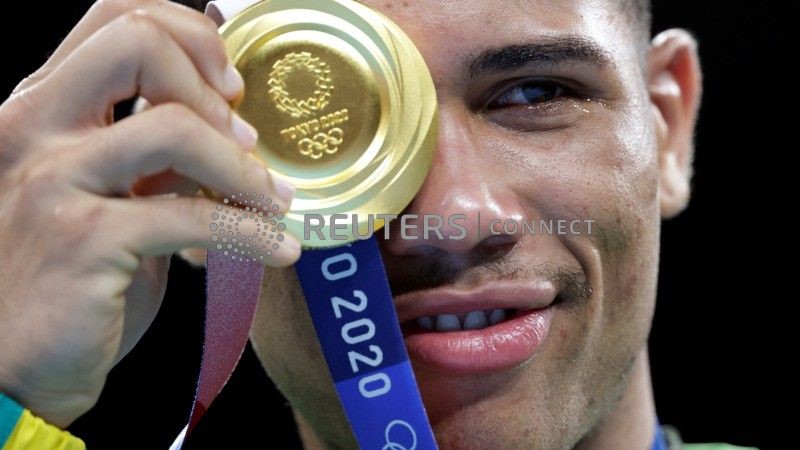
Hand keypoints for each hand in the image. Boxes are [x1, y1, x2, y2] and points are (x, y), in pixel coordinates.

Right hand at [0, 0, 299, 426]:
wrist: (17, 364)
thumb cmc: (67, 275)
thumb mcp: (105, 196)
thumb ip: (150, 156)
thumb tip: (227, 123)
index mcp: (44, 107)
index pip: (113, 18)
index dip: (188, 32)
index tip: (229, 83)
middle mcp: (36, 128)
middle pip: (136, 42)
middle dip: (212, 83)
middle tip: (247, 136)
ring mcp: (53, 180)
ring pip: (173, 127)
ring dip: (244, 167)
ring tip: (274, 199)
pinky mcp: (82, 239)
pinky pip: (189, 216)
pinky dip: (250, 232)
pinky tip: (277, 249)